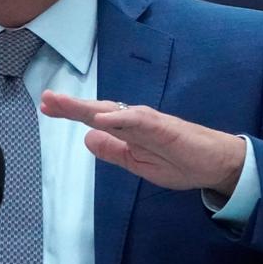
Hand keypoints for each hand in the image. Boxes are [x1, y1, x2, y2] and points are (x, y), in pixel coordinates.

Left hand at [41, 91, 245, 194]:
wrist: (215, 165)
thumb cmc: (180, 160)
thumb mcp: (137, 163)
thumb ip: (113, 151)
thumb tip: (87, 139)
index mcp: (127, 131)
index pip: (93, 119)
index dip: (70, 112)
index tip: (46, 106)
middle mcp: (134, 121)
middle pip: (97, 111)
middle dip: (71, 105)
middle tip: (47, 98)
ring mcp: (148, 122)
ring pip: (113, 111)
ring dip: (88, 107)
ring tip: (65, 104)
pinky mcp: (163, 128)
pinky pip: (137, 121)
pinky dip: (117, 119)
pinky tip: (99, 119)